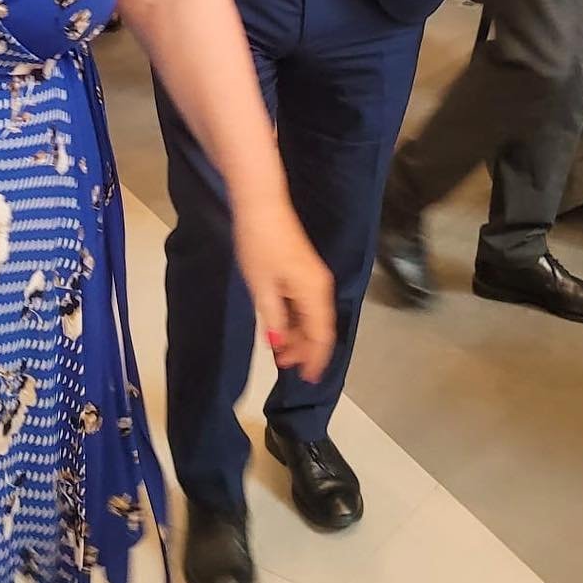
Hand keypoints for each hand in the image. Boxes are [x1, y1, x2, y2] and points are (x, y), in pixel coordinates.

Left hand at [233, 204, 334, 384]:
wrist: (261, 203)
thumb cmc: (259, 244)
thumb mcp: (262, 287)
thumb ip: (274, 319)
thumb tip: (280, 345)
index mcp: (315, 293)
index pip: (322, 336)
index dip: (315, 359)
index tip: (306, 379)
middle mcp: (321, 287)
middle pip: (321, 327)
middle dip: (305, 349)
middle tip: (282, 364)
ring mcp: (315, 276)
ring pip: (314, 316)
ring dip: (300, 334)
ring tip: (279, 349)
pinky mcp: (305, 269)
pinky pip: (307, 303)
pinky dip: (297, 318)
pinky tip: (281, 325)